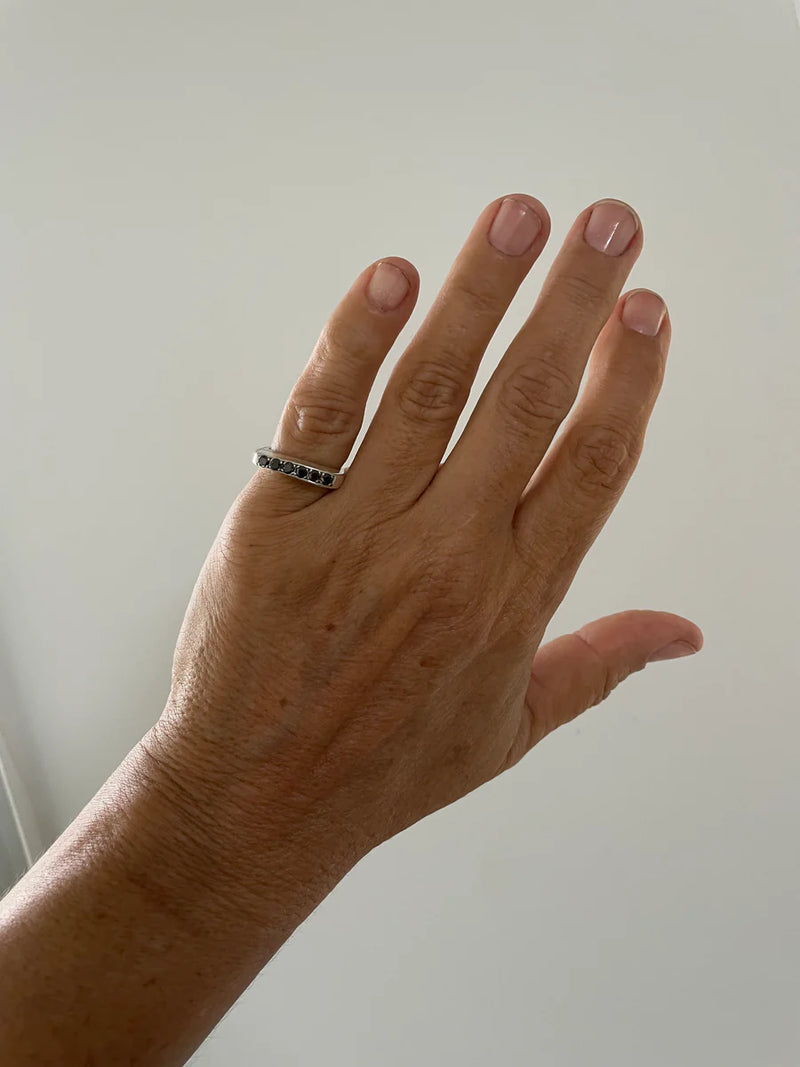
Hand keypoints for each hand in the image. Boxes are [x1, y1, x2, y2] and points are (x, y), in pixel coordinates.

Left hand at [146, 193, 701, 916]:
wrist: (259, 802)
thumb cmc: (388, 767)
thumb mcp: (513, 727)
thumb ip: (602, 664)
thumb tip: (686, 633)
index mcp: (515, 600)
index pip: (594, 465)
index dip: (629, 378)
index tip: (647, 310)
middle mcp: (450, 554)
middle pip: (529, 402)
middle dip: (575, 301)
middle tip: (609, 223)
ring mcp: (361, 533)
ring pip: (434, 387)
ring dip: (482, 292)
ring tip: (518, 216)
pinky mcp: (278, 521)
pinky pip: (323, 414)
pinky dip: (356, 341)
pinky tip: (393, 278)